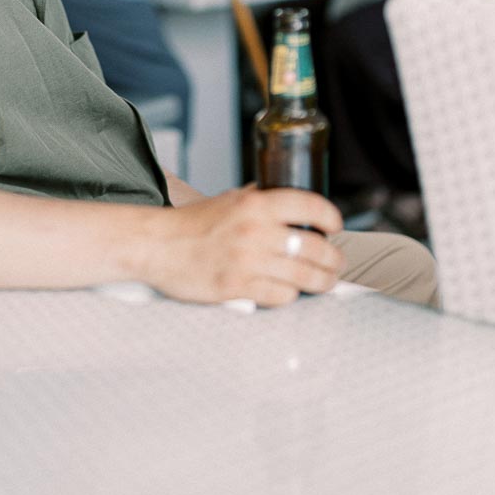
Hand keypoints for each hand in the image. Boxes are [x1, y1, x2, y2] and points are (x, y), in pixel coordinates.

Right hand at [144, 187, 344, 307]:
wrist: (158, 246)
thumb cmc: (192, 224)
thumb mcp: (229, 199)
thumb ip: (259, 198)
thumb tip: (288, 199)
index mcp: (255, 203)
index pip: (309, 204)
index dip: (330, 216)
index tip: (336, 226)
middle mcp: (256, 230)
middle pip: (314, 246)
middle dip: (333, 257)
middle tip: (336, 261)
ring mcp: (248, 260)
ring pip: (305, 275)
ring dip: (322, 280)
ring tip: (326, 281)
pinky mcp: (239, 287)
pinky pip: (282, 295)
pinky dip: (290, 295)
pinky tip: (289, 290)